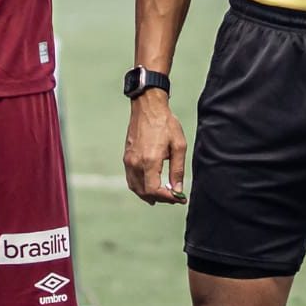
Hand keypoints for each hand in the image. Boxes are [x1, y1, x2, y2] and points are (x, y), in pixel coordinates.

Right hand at [124, 91, 187, 205]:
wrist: (148, 107)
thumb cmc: (165, 123)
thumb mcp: (178, 145)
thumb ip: (177, 170)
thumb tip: (177, 189)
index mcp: (150, 160)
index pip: (154, 190)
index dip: (167, 198)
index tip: (179, 198)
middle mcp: (136, 163)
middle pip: (144, 192)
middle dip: (160, 198)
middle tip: (174, 197)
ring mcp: (129, 161)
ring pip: (135, 188)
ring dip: (149, 195)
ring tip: (163, 194)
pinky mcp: (126, 157)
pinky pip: (131, 179)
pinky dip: (140, 187)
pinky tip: (150, 185)